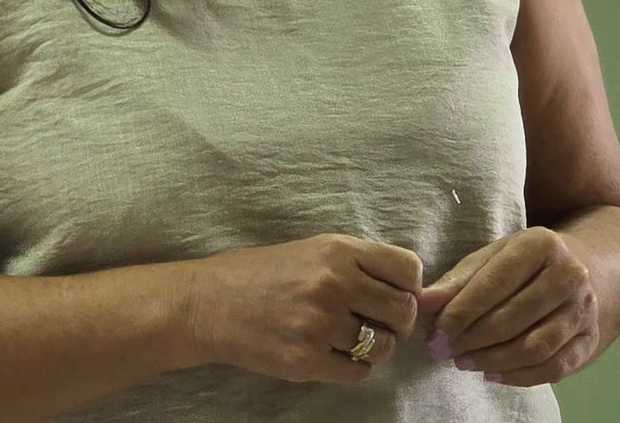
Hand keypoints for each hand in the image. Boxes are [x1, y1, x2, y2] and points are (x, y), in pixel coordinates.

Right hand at [181, 233, 422, 383]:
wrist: (208, 303)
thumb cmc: (265, 273)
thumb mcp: (316, 249)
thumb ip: (359, 262)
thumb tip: (407, 285)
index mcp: (340, 251)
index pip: (408, 269)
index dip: (410, 285)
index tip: (399, 293)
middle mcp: (335, 284)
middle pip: (403, 310)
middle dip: (400, 320)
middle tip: (384, 323)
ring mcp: (320, 324)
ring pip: (384, 345)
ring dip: (379, 346)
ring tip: (359, 339)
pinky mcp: (305, 360)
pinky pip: (358, 371)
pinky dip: (356, 367)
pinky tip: (338, 355)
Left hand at [418, 226, 598, 387]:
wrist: (585, 268)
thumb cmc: (527, 264)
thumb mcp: (493, 257)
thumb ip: (458, 280)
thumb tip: (424, 303)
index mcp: (542, 244)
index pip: (494, 284)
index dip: (460, 313)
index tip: (434, 333)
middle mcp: (570, 274)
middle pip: (512, 318)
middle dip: (471, 340)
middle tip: (443, 352)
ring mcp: (584, 309)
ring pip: (534, 347)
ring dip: (491, 361)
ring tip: (463, 362)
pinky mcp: (590, 338)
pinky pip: (553, 368)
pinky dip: (518, 377)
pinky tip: (492, 374)